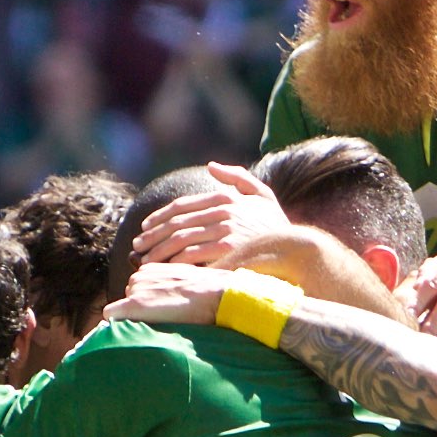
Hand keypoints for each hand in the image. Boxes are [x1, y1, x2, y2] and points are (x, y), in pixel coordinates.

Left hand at [106, 263, 235, 325]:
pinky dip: (116, 322)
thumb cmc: (209, 292)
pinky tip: (130, 329)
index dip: (148, 302)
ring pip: (123, 307)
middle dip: (140, 308)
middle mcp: (139, 275)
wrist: (215, 294)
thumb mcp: (188, 280)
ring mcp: (135, 290)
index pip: (139, 288)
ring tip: (158, 321)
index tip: (162, 310)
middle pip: (129, 297)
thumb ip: (171, 285)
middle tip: (162, 317)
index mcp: (152, 268)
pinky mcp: (134, 304)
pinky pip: (111, 314)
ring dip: (134, 315)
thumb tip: (169, 299)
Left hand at [133, 162, 291, 265]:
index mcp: (225, 197)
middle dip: (153, 236)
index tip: (146, 228)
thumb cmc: (277, 226)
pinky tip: (166, 269)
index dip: (160, 217)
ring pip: (180, 239)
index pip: (182, 206)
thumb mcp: (262, 195)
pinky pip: (193, 255)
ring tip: (146, 262)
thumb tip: (213, 166)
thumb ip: (238, 178)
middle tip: (138, 247)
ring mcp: (225, 230)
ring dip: (159, 251)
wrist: (298, 249)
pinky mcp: (227, 250)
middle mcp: (222, 210)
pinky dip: (175, 262)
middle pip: (176, 222)